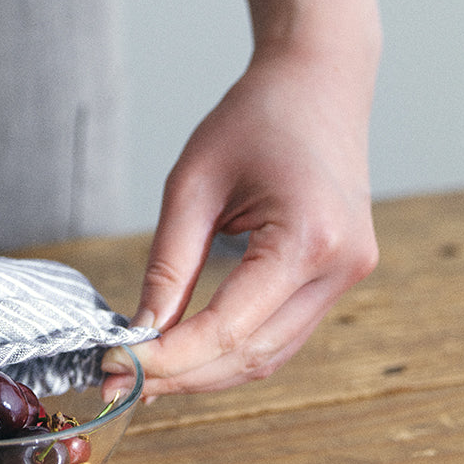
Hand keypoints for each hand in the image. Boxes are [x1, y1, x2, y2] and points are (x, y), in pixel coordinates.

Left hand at [103, 47, 378, 398]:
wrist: (318, 81)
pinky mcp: (339, 277)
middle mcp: (340, 267)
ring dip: (206, 373)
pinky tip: (185, 355)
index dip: (169, 358)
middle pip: (252, 355)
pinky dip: (233, 352)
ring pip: (270, 356)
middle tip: (118, 381)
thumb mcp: (193, 184)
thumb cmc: (255, 117)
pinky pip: (282, 334)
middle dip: (181, 376)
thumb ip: (168, 265)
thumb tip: (139, 332)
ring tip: (143, 375)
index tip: (114, 366)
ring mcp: (348, 276)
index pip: (230, 328)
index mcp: (307, 238)